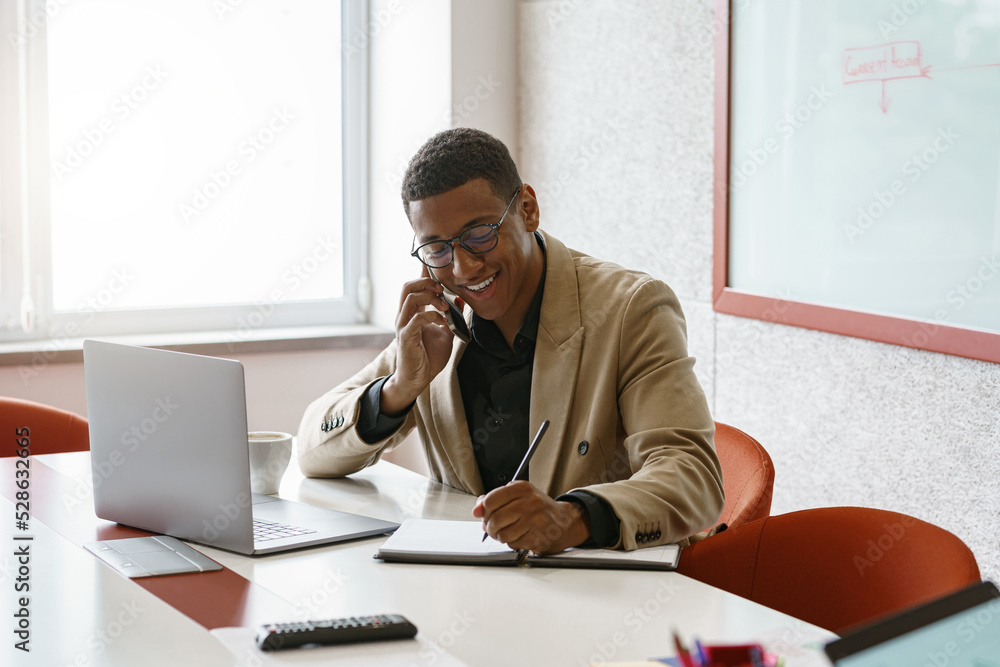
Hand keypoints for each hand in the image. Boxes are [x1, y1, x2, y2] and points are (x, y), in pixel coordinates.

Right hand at [381, 268, 456, 414]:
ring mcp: (403, 326)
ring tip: (444, 306)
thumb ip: (452, 317)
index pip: (414, 286)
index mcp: (412, 312)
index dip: (423, 273)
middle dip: (426, 282)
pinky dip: (431, 315)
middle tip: (442, 289)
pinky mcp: (406, 338)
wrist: (418, 379)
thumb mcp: (446, 333)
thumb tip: (462, 300)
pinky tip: (442, 321)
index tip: (434, 264)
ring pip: (410, 298)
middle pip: (407, 286)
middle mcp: (404, 316)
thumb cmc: (428, 356)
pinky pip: (416, 318)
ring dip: (430, 297)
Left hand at [472, 481, 590, 553]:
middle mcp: (530, 502)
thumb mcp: (518, 496)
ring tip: (508, 532)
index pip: (490, 500)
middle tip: (493, 528)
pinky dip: (513, 543)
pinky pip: (514, 544)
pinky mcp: (539, 537)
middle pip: (494, 519)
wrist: (565, 522)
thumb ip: (494, 499)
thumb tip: (477, 510)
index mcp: (522, 488)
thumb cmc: (538, 508)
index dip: (484, 511)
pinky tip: (520, 537)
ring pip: (502, 534)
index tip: (486, 515)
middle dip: (490, 527)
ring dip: (501, 537)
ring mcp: (536, 520)